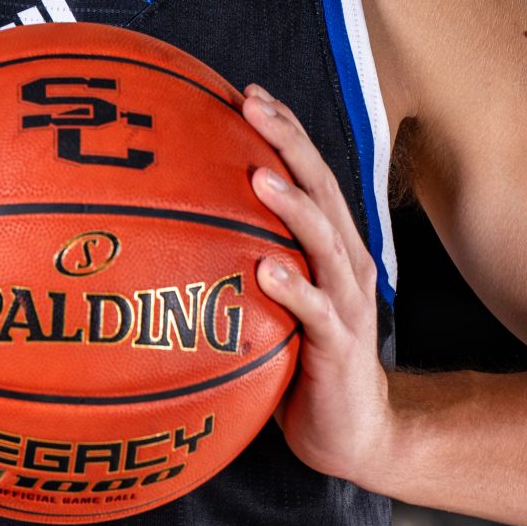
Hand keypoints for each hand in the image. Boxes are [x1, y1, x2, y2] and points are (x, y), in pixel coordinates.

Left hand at [241, 83, 395, 488]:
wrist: (353, 432)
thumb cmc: (300, 363)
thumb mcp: (273, 303)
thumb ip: (245, 262)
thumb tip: (174, 230)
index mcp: (330, 247)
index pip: (309, 175)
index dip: (284, 130)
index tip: (246, 93)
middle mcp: (345, 263)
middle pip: (322, 190)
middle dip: (288, 144)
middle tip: (251, 107)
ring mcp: (345, 303)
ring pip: (323, 242)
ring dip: (293, 208)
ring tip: (259, 179)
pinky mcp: (338, 346)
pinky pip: (316, 312)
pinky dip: (294, 288)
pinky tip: (267, 269)